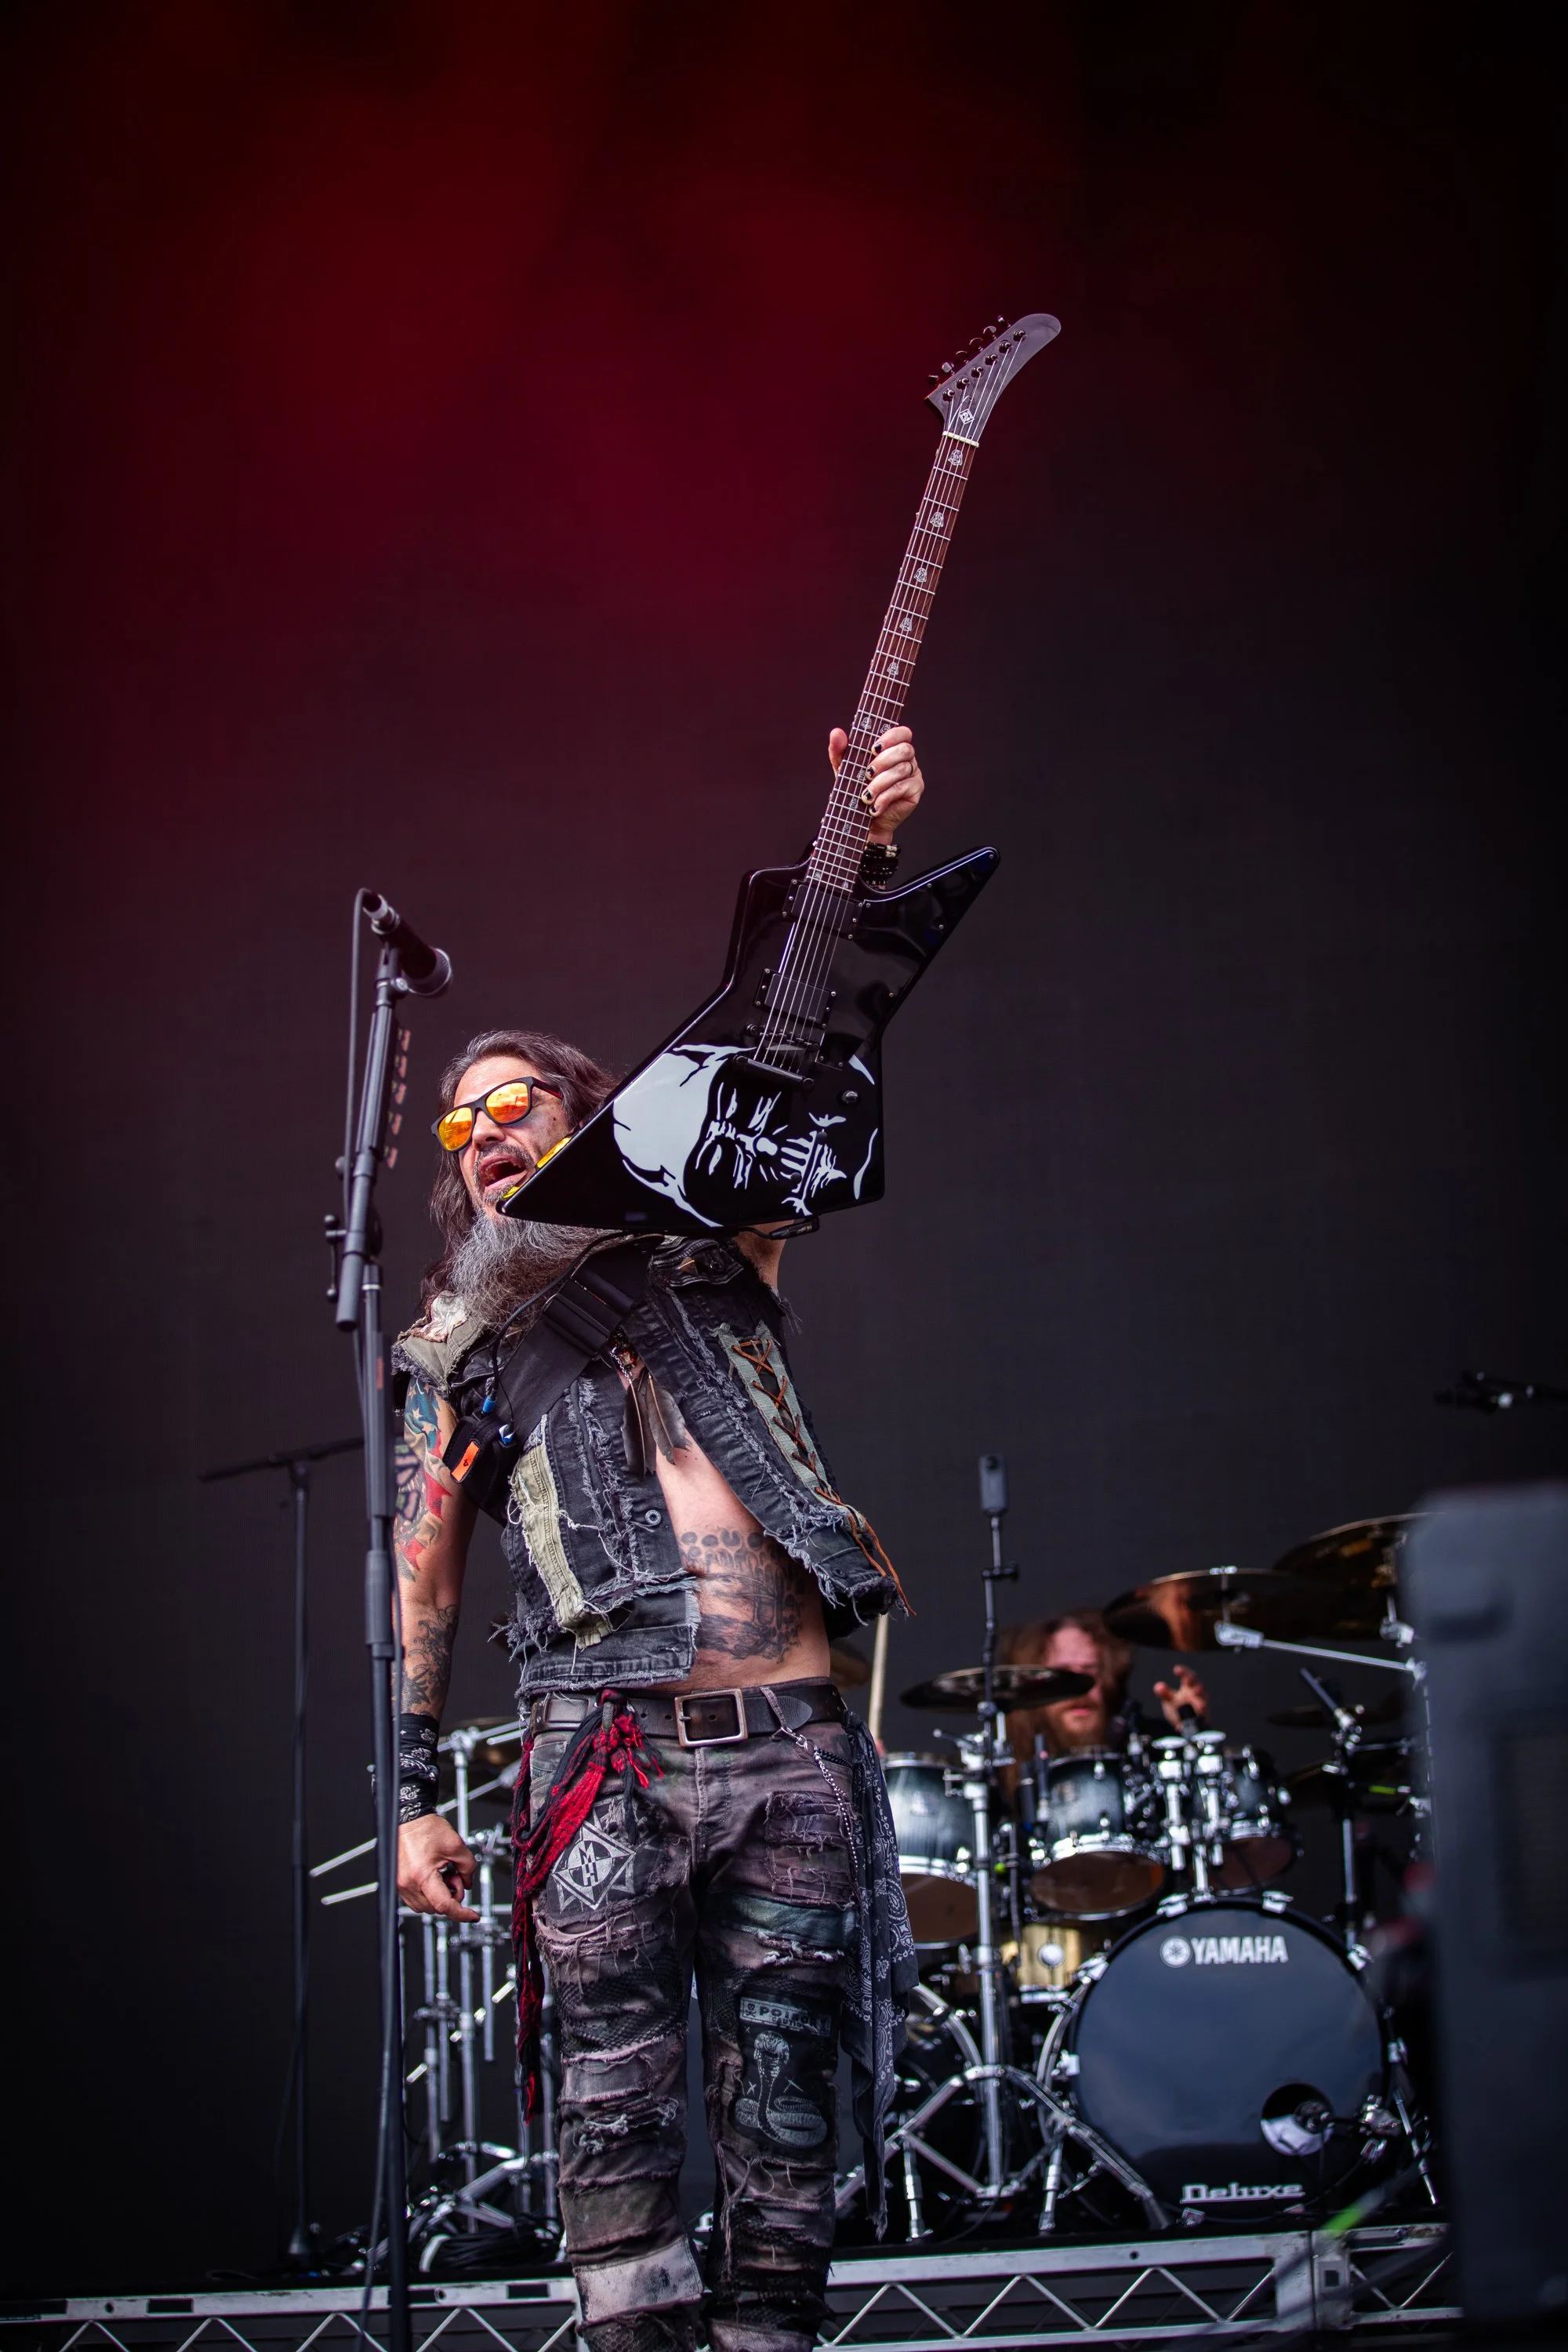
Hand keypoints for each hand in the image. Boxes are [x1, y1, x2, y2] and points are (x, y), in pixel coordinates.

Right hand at [398, 1812, 478, 1918]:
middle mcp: (408, 1884)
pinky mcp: (399, 1883)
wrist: (409, 1818)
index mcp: (422, 1875)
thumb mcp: (457, 1846)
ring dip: (439, 1897)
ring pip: (425, 1907)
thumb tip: (467, 1884)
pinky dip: (429, 1894)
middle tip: (455, 1876)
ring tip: (443, 1874)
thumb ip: (468, 1868)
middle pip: (435, 1908)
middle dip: (451, 1896)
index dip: (461, 1913)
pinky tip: (434, 1876)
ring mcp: (401, 1885)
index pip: (444, 1905)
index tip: (472, 1916)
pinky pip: (416, 1899)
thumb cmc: (427, 1828)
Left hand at [830, 723, 923, 842]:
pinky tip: (874, 806)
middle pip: (904, 750)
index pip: (902, 733)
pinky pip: (902, 788)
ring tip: (866, 796)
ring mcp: (913, 774)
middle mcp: (907, 759)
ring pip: (902, 770)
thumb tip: (836, 732)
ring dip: (881, 783)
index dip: (891, 736)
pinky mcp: (915, 791)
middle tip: (867, 774)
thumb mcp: (844, 768)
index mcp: (893, 748)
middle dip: (883, 761)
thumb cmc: (855, 790)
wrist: (860, 821)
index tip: (873, 748)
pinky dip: (885, 797)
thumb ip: (839, 749)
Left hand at [1153, 1666, 1208, 1729]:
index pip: (1187, 1675)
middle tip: (1188, 1680)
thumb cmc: (1179, 1708)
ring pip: (1204, 1698)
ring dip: (1200, 1695)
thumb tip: (1158, 1687)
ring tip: (1197, 1692)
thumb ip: (1164, 1693)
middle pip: (1198, 1684)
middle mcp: (1197, 1694)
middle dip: (1193, 1681)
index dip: (1183, 1671)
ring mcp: (1202, 1705)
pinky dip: (1201, 1711)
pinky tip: (1199, 1710)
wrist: (1185, 1726)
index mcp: (1188, 1687)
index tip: (1176, 1669)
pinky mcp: (1203, 1716)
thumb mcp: (1169, 1700)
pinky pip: (1203, 1714)